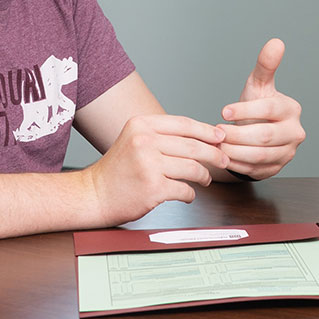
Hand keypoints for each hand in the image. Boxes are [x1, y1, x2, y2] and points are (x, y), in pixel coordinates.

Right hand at [85, 113, 228, 223]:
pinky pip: (185, 189)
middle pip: (193, 146)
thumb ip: (163, 134)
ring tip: (205, 178)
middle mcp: (144, 141)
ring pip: (193, 168)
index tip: (220, 137)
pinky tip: (189, 194)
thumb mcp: (135, 139)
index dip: (206, 131)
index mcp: (141, 125)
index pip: (184, 124)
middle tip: (224, 159)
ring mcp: (149, 165)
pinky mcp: (153, 188)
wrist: (94, 194)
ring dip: (204, 175)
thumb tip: (203, 135)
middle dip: (214, 154)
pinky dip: (191, 194)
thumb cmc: (118, 169)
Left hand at [219, 38, 305, 179]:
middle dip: (237, 134)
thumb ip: (266, 65)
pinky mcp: (277, 168)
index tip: (223, 111)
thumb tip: (276, 42)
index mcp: (291, 110)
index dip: (245, 110)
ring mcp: (288, 152)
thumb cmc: (256, 105)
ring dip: (235, 151)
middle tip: (217, 132)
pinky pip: (257, 170)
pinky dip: (238, 164)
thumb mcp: (258, 85)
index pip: (269, 110)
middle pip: (265, 136)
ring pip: (260, 155)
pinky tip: (226, 156)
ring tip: (218, 144)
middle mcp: (295, 132)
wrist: (256, 131)